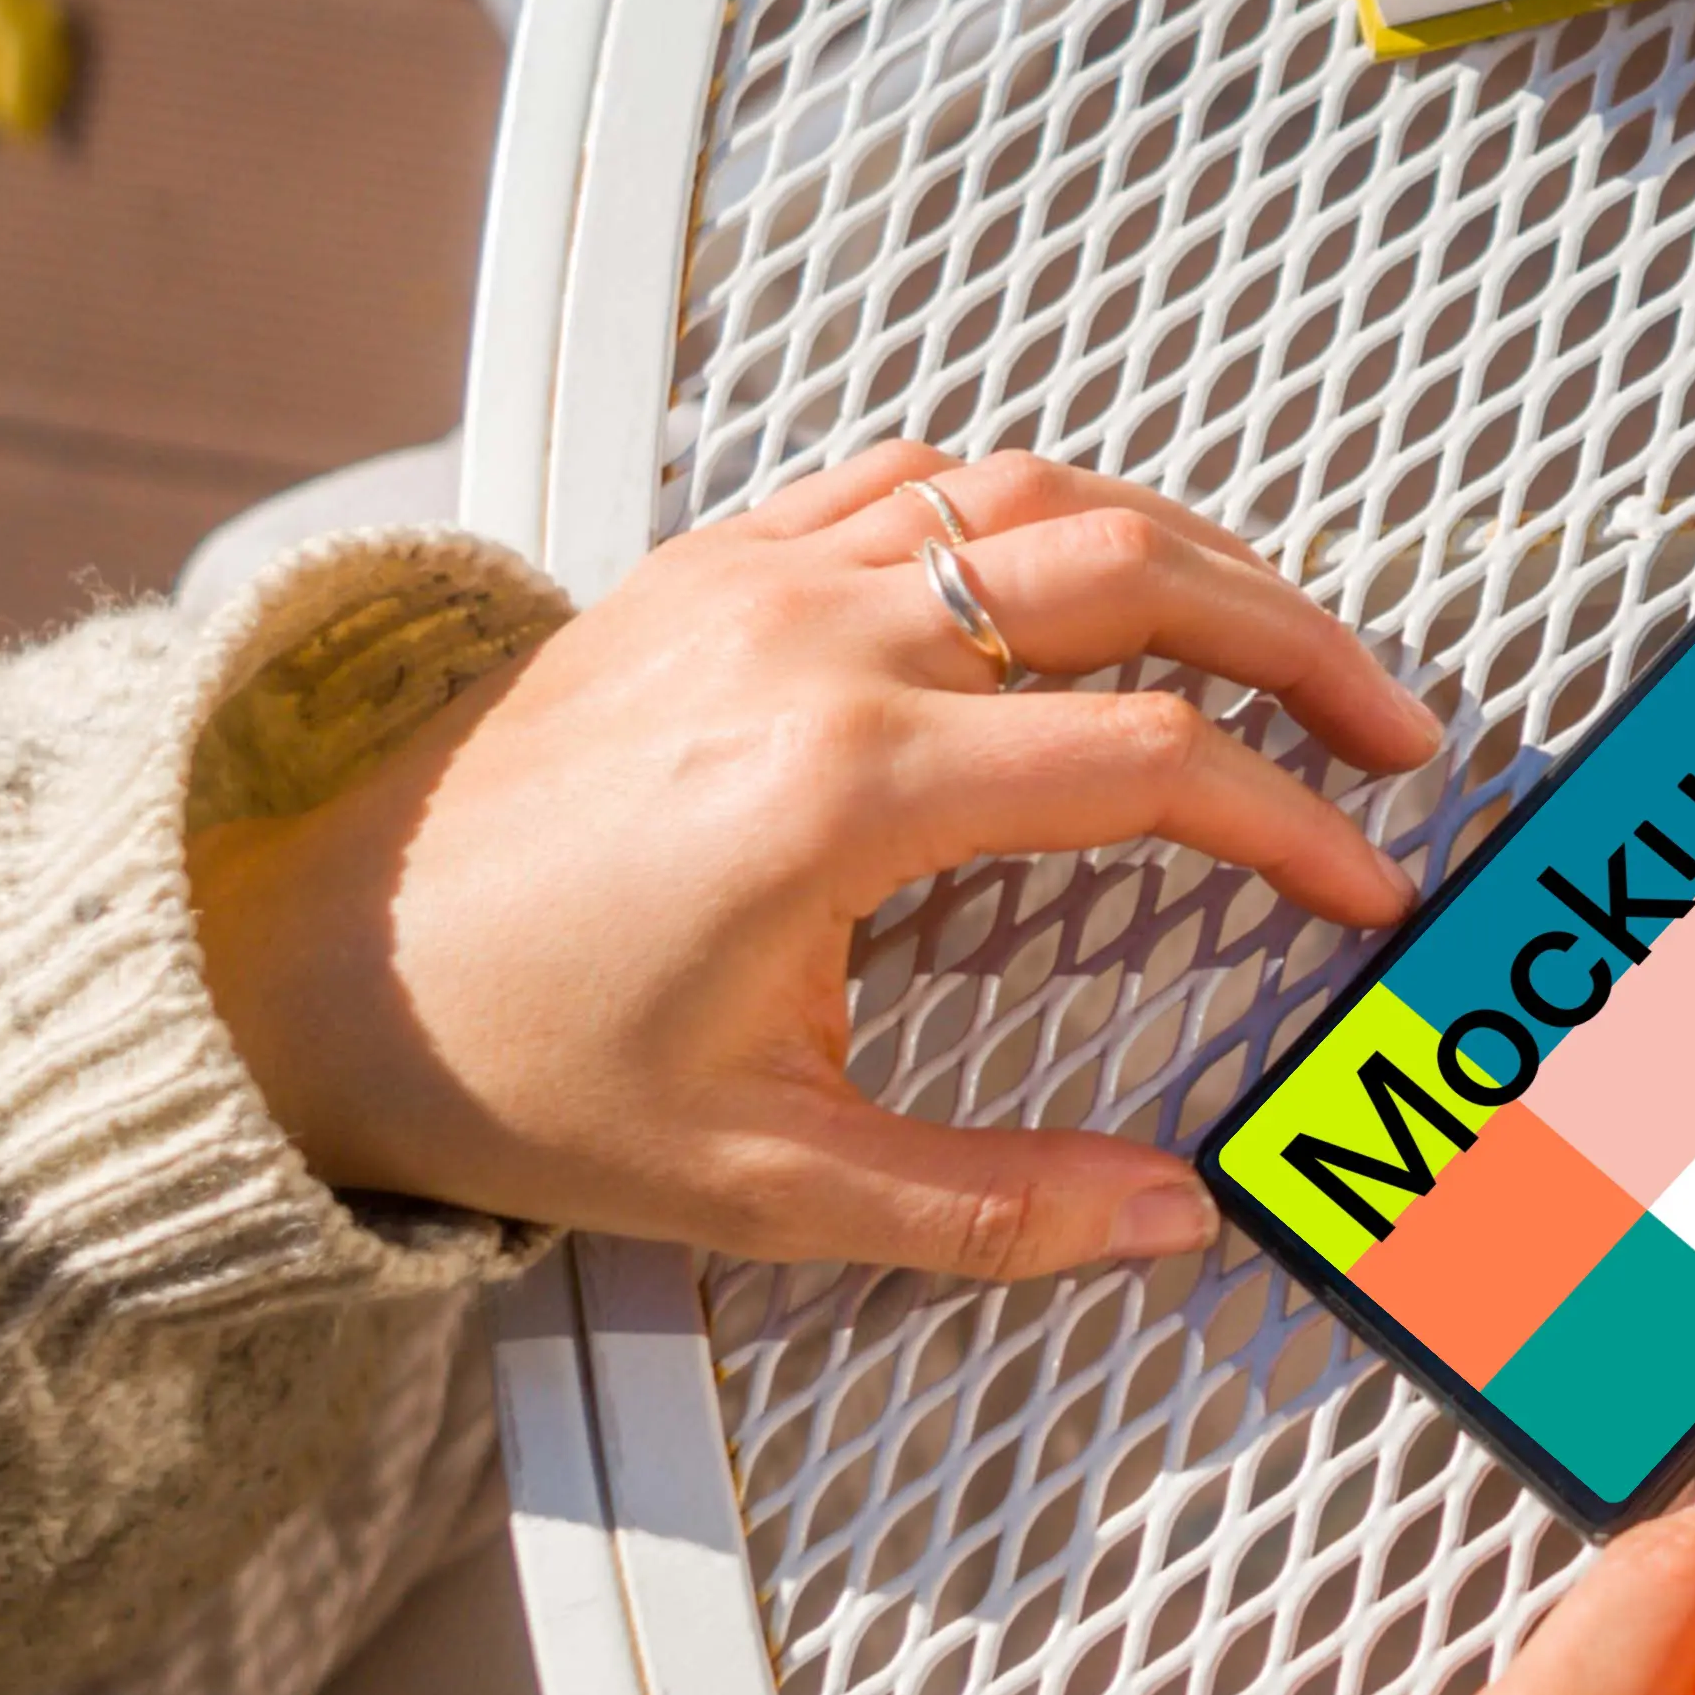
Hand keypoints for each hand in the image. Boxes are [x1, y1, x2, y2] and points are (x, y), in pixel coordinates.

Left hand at [190, 444, 1443, 1272]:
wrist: (301, 950)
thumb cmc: (504, 1056)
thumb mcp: (757, 1179)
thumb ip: (987, 1203)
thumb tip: (1164, 1218)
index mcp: (841, 790)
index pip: (1144, 761)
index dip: (1288, 823)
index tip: (1361, 884)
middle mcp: (816, 645)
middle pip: (1135, 571)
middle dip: (1297, 640)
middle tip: (1393, 725)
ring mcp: (762, 575)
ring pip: (1042, 491)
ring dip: (1193, 551)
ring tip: (1281, 638)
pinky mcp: (716, 555)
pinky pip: (923, 476)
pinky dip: (1044, 505)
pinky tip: (1092, 571)